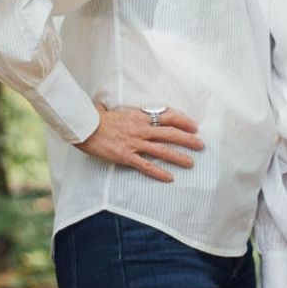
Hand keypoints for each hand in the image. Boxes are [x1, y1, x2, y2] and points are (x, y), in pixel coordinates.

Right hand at [73, 104, 203, 182]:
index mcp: (141, 116)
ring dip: (178, 156)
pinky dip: (158, 172)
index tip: (194, 126)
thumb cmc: (100, 117)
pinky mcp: (125, 156)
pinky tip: (169, 177)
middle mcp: (141, 128)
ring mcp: (134, 143)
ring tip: (191, 162)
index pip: (167, 116)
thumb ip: (134, 112)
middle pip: (170, 133)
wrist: (85, 126)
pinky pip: (145, 165)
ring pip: (162, 150)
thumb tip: (143, 111)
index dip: (183, 121)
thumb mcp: (121, 110)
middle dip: (188, 139)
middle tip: (201, 145)